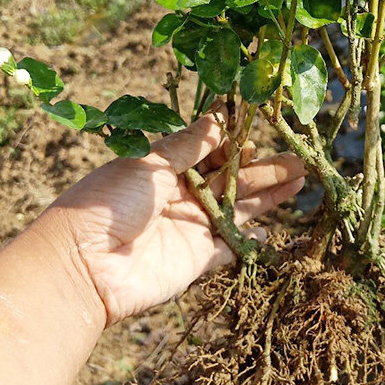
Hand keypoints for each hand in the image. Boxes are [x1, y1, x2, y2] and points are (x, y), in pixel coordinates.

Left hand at [45, 108, 305, 325]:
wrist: (83, 266)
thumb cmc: (109, 203)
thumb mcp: (149, 163)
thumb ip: (188, 144)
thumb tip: (218, 118)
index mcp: (168, 168)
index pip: (212, 151)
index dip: (237, 144)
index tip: (261, 134)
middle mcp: (182, 195)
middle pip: (233, 178)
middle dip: (266, 168)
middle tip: (300, 160)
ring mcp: (191, 227)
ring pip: (239, 208)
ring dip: (269, 196)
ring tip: (301, 181)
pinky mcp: (196, 260)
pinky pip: (230, 248)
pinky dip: (249, 242)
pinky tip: (271, 233)